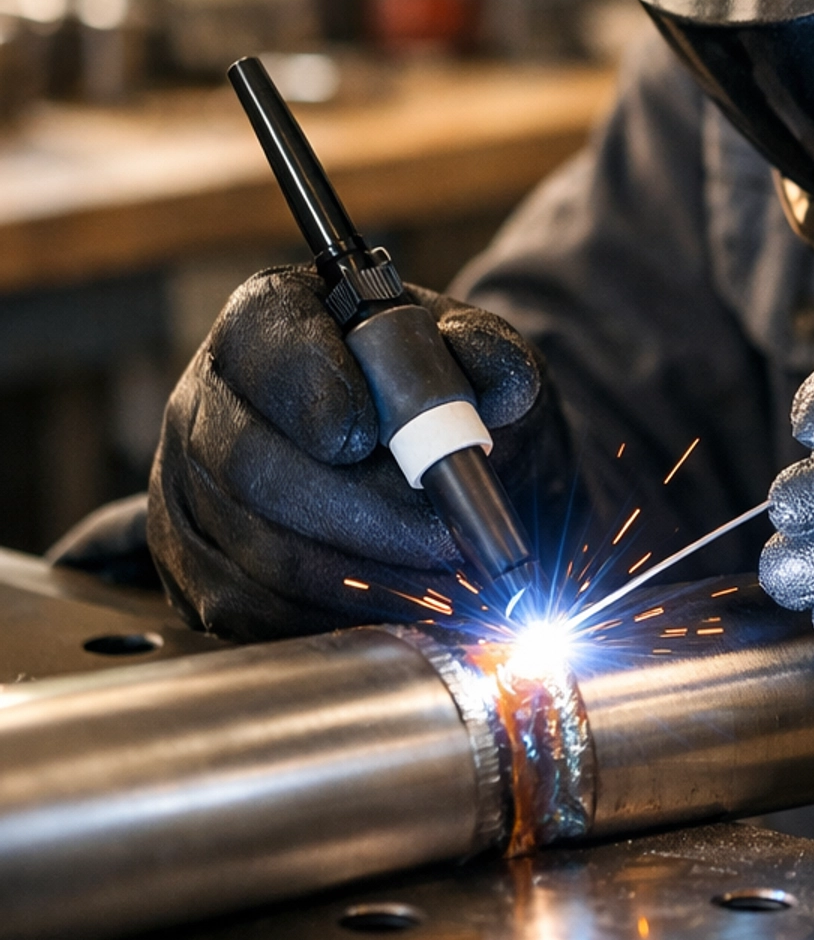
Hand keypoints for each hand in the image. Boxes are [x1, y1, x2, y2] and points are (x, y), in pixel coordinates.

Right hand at [149, 266, 570, 640]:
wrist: (423, 459)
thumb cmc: (442, 396)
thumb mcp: (476, 359)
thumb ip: (490, 356)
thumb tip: (498, 380)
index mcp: (272, 318)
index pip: (268, 345)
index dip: (318, 392)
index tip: (375, 436)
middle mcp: (209, 396)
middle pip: (254, 465)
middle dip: (362, 515)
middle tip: (443, 541)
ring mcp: (189, 485)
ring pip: (259, 549)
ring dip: (362, 579)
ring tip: (443, 584)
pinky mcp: (195, 565)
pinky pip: (252, 610)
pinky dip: (333, 621)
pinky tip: (398, 612)